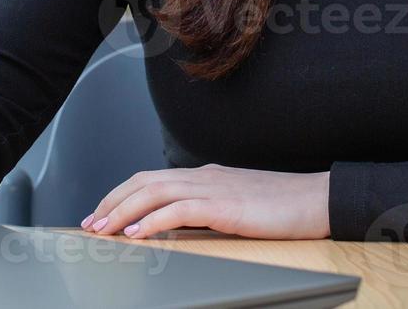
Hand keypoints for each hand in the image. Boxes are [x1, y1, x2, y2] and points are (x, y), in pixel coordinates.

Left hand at [80, 164, 330, 240]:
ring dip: (123, 210)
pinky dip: (151, 220)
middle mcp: (203, 176)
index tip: (103, 212)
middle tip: (91, 223)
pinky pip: (177, 210)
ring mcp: (213, 188)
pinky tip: (136, 233)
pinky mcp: (223, 206)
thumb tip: (182, 221)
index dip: (123, 194)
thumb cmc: (282, 206)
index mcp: (206, 176)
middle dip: (113, 201)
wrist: (316, 200)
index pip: (153, 178)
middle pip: (144, 181)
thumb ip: (210, 207)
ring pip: (154, 192)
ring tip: (103, 229)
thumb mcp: (237, 205)